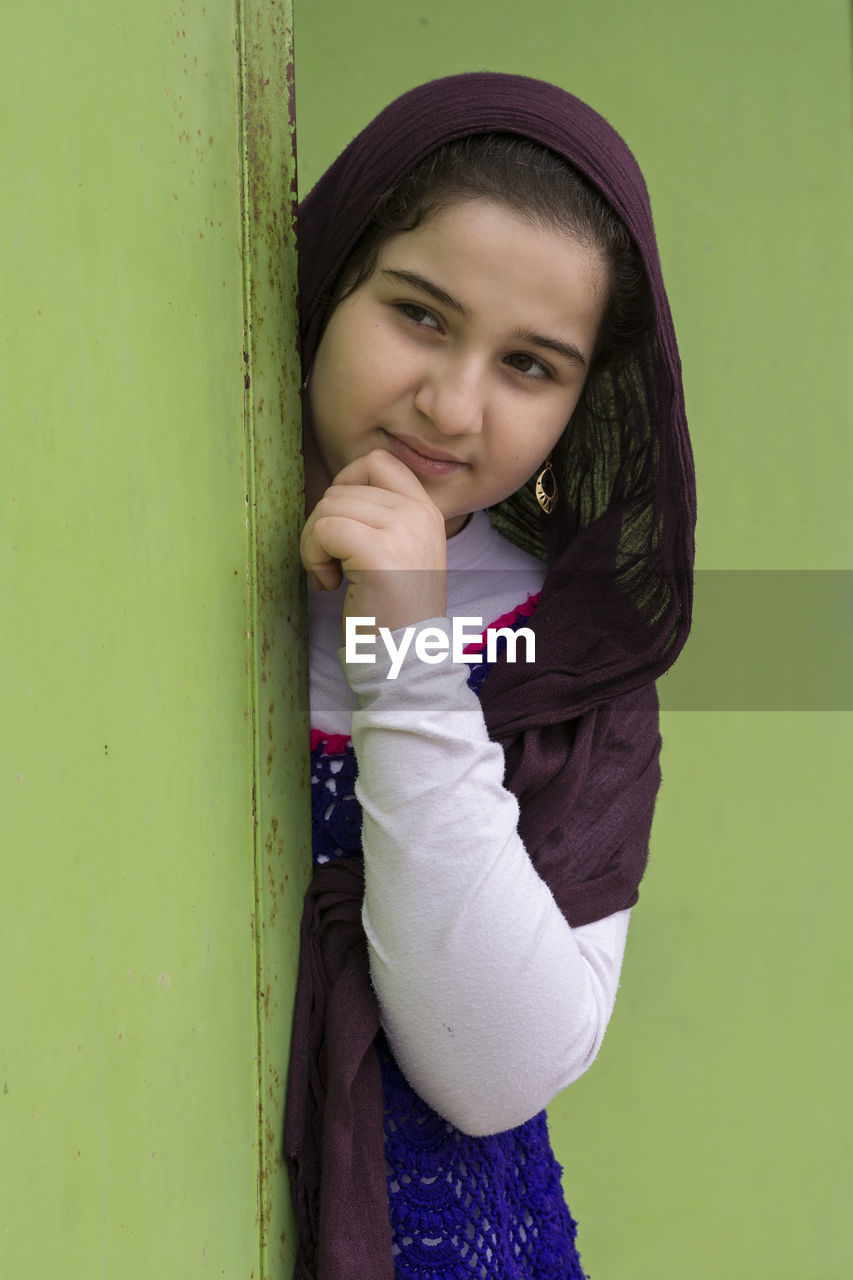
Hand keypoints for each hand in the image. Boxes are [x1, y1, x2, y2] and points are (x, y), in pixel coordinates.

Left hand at [300, 449, 447, 632]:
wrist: (407, 659)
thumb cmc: (392, 612)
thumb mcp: (400, 552)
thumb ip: (380, 517)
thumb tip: (335, 493)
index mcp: (427, 510)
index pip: (377, 462)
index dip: (345, 486)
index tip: (342, 528)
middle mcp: (420, 513)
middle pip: (342, 487)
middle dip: (322, 525)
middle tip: (332, 565)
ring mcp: (402, 530)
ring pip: (327, 507)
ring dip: (314, 544)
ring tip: (332, 577)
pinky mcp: (378, 551)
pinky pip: (323, 529)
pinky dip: (312, 557)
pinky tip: (329, 585)